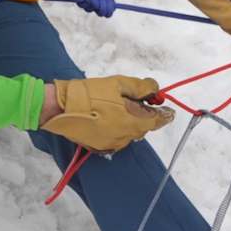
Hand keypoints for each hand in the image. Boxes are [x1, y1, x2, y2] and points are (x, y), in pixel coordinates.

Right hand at [40, 76, 174, 151]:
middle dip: (143, 115)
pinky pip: (115, 138)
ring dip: (129, 122)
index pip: (157, 120)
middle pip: (143, 127)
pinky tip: (106, 118)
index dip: (164, 114)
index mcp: (133, 121)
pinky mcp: (100, 147)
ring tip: (116, 108)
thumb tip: (155, 89)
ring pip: (129, 133)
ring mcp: (112, 144)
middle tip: (136, 100)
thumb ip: (141, 87)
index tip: (169, 111)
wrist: (61, 108)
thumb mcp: (118, 83)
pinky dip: (116, 129)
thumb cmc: (90, 93)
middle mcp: (126, 136)